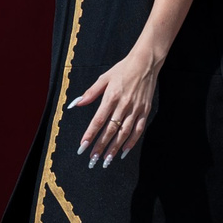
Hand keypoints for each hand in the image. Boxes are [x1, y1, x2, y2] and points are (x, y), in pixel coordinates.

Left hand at [71, 45, 162, 163]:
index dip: (90, 135)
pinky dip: (131, 142)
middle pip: (110, 131)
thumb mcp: (104, 78)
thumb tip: (76, 103)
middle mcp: (123, 105)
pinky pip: (138, 130)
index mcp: (111, 97)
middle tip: (92, 160)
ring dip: (114, 148)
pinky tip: (124, 151)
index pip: (98, 120)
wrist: (146, 62)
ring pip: (124, 133)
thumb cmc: (123, 69)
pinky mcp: (145, 111)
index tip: (82, 147)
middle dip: (100, 147)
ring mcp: (135, 109)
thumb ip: (90, 93)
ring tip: (106, 160)